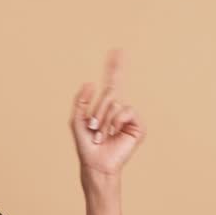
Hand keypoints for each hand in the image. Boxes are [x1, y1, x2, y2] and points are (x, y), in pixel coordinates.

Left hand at [70, 48, 145, 183]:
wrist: (95, 163)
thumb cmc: (86, 145)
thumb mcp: (77, 121)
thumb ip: (81, 101)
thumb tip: (91, 82)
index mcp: (105, 107)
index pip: (112, 82)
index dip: (114, 67)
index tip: (117, 51)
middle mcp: (118, 109)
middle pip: (110, 93)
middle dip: (97, 112)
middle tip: (93, 128)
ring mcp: (129, 117)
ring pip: (115, 104)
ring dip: (103, 120)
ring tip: (101, 135)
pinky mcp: (137, 126)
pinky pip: (126, 111)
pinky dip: (116, 121)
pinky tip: (113, 133)